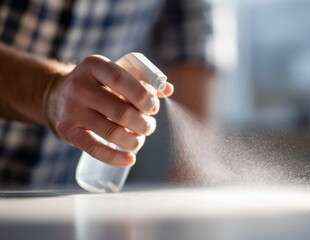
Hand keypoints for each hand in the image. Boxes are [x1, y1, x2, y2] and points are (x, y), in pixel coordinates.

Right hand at [44, 55, 172, 166]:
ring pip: (112, 133)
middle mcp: (79, 86)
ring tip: (140, 139)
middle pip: (121, 111)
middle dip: (143, 123)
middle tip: (149, 126)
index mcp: (94, 65)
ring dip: (134, 141)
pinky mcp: (67, 131)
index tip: (153, 108)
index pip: (122, 80)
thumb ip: (142, 80)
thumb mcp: (114, 74)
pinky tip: (130, 159)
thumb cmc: (97, 86)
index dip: (144, 97)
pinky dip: (116, 158)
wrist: (57, 97)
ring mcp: (71, 110)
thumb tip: (168, 90)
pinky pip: (95, 149)